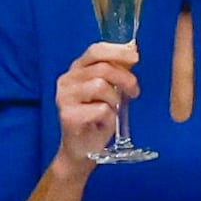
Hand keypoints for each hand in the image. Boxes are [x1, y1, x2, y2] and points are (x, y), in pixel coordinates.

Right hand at [49, 42, 137, 173]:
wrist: (81, 149)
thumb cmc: (95, 118)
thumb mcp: (107, 90)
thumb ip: (115, 72)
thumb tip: (132, 54)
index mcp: (76, 70)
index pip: (95, 50)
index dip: (117, 51)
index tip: (135, 57)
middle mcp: (66, 80)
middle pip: (102, 68)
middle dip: (125, 78)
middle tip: (134, 91)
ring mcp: (65, 98)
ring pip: (100, 86)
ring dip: (114, 99)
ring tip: (113, 109)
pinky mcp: (69, 115)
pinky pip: (100, 108)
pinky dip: (109, 116)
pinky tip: (103, 122)